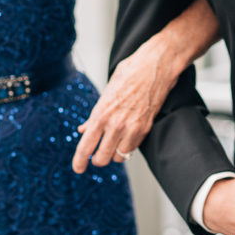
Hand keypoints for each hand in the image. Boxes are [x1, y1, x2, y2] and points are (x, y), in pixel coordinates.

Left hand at [71, 42, 176, 172]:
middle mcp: (115, 124)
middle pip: (101, 158)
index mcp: (101, 114)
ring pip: (118, 158)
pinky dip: (127, 148)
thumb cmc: (131, 73)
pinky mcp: (145, 128)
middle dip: (97, 159)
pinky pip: (132, 149)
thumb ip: (94, 115)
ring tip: (113, 144)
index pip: (85, 146)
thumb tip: (84, 130)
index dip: (79, 162)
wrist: (156, 66)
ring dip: (114, 155)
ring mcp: (132, 128)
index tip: (78, 168)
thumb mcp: (107, 92)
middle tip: (97, 154)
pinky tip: (125, 138)